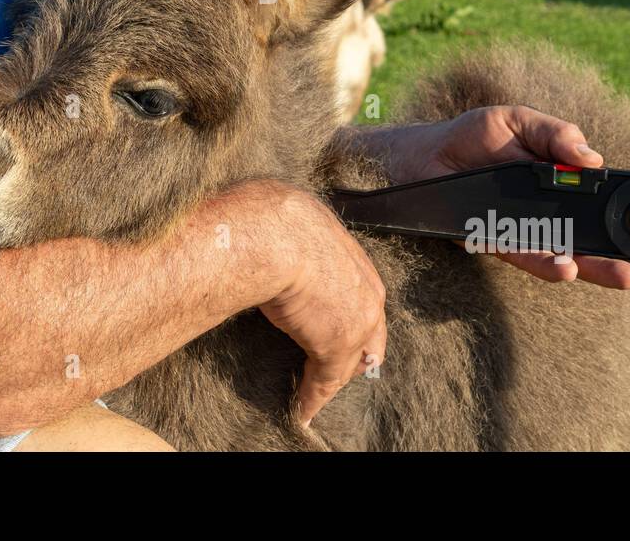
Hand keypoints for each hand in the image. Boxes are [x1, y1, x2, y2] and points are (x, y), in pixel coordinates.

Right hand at [247, 186, 386, 427]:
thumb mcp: (292, 223)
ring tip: (315, 395)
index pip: (363, 298)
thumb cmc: (275, 220)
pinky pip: (325, 381)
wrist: (276, 234)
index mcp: (356, 259)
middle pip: (371, 333)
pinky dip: (311, 399)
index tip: (334, 329)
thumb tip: (258, 219)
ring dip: (333, 379)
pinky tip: (301, 410)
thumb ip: (289, 235)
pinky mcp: (337, 347)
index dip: (353, 319)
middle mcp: (367, 289)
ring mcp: (357, 320)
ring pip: (352, 359)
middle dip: (358, 353)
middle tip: (340, 370)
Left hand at [362, 107, 629, 289]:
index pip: (605, 204)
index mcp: (561, 181)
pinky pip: (528, 256)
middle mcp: (549, 212)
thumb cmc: (472, 136)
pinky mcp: (499, 242)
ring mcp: (526, 230)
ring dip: (598, 267)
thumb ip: (555, 134)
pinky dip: (549, 263)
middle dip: (628, 256)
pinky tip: (569, 267)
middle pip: (596, 239)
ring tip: (626, 276)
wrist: (422, 155)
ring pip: (570, 256)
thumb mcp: (518, 120)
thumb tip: (592, 157)